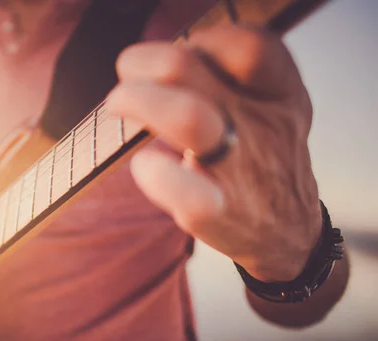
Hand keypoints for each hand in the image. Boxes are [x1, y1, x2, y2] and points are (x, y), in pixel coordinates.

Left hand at [107, 25, 321, 281]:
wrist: (287, 230)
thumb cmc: (262, 156)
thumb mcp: (268, 105)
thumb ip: (227, 75)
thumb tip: (161, 58)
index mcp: (278, 92)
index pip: (246, 43)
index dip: (200, 43)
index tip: (181, 57)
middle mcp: (260, 124)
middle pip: (185, 68)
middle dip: (141, 64)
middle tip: (129, 77)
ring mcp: (238, 170)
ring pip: (185, 119)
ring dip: (138, 104)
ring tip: (119, 105)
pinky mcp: (217, 213)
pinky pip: (185, 192)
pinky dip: (154, 173)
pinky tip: (146, 165)